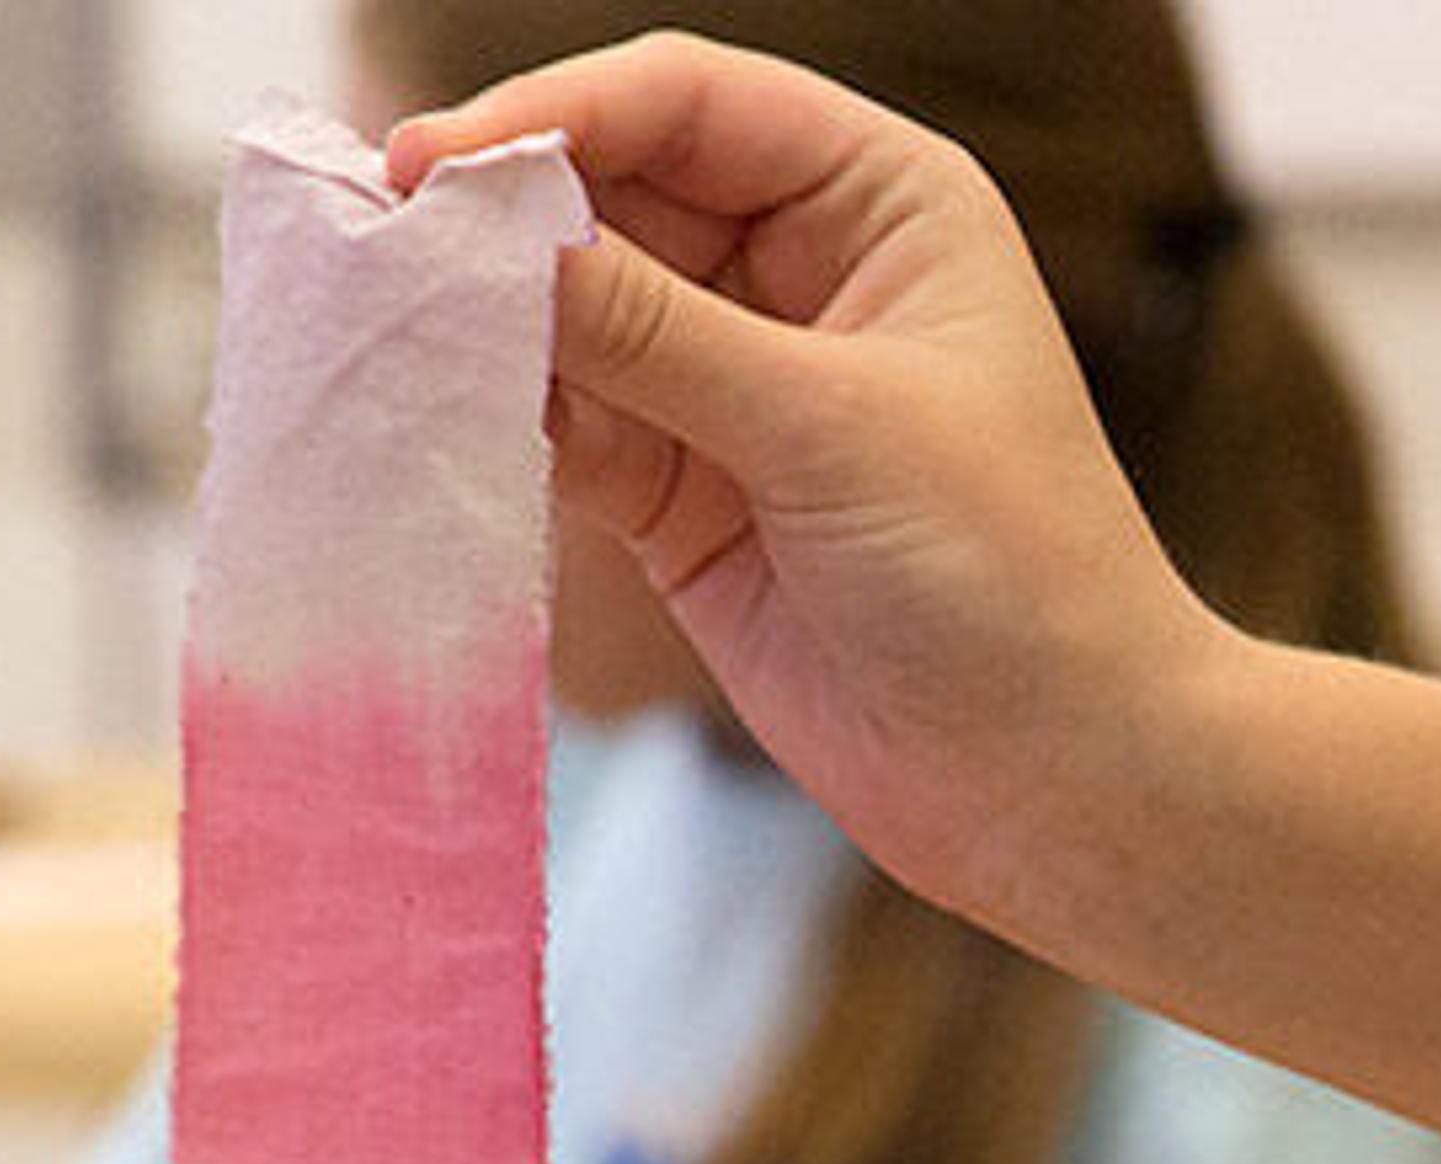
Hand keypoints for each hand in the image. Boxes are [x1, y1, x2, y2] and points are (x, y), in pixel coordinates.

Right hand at [388, 38, 1225, 941]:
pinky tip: (431, 410)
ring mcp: (738, 391)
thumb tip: (488, 239)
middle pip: (611, 193)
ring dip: (484, 319)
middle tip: (379, 244)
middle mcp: (804, 276)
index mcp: (881, 204)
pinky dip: (503, 416)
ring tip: (382, 325)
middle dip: (502, 217)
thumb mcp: (833, 428)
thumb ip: (656, 333)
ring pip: (575, 312)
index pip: (687, 102)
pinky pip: (570, 425)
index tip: (440, 168)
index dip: (557, 116)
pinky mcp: (691, 502)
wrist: (1061, 785)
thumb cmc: (1013, 583)